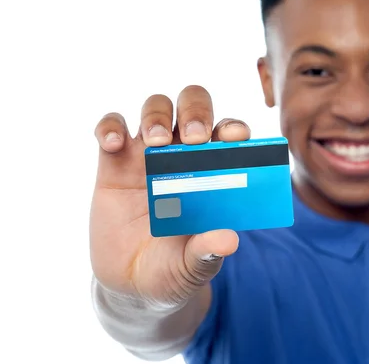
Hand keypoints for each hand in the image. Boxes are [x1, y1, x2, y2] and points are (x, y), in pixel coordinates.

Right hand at [90, 85, 250, 306]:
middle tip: (194, 138)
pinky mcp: (114, 164)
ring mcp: (148, 156)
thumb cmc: (175, 268)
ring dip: (156, 115)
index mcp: (214, 171)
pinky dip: (110, 126)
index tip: (236, 138)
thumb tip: (229, 241)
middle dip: (196, 111)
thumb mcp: (194, 265)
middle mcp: (183, 155)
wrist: (133, 284)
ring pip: (154, 108)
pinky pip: (111, 128)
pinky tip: (112, 144)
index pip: (228, 134)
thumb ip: (208, 252)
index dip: (234, 128)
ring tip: (154, 143)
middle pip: (192, 106)